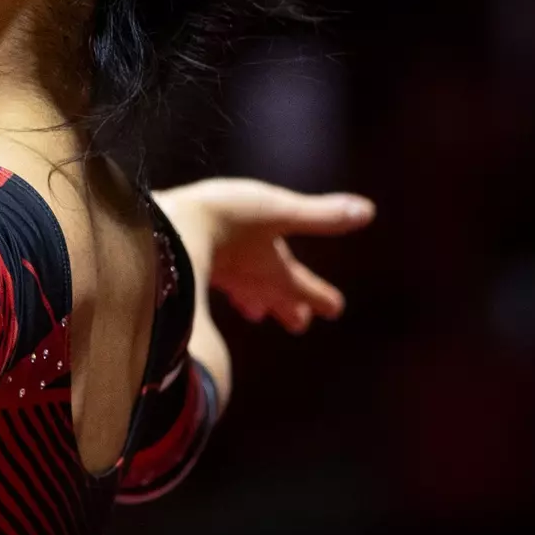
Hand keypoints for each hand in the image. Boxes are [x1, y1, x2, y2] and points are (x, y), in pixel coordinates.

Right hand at [151, 178, 373, 334]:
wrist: (166, 227)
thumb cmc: (228, 218)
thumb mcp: (279, 210)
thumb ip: (320, 216)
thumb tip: (367, 212)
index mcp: (274, 270)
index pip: (303, 287)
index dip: (319, 296)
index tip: (335, 308)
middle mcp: (249, 280)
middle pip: (272, 296)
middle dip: (286, 307)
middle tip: (299, 324)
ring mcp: (219, 275)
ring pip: (242, 291)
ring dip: (253, 299)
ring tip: (254, 311)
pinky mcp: (192, 265)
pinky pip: (214, 280)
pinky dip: (223, 284)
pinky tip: (215, 280)